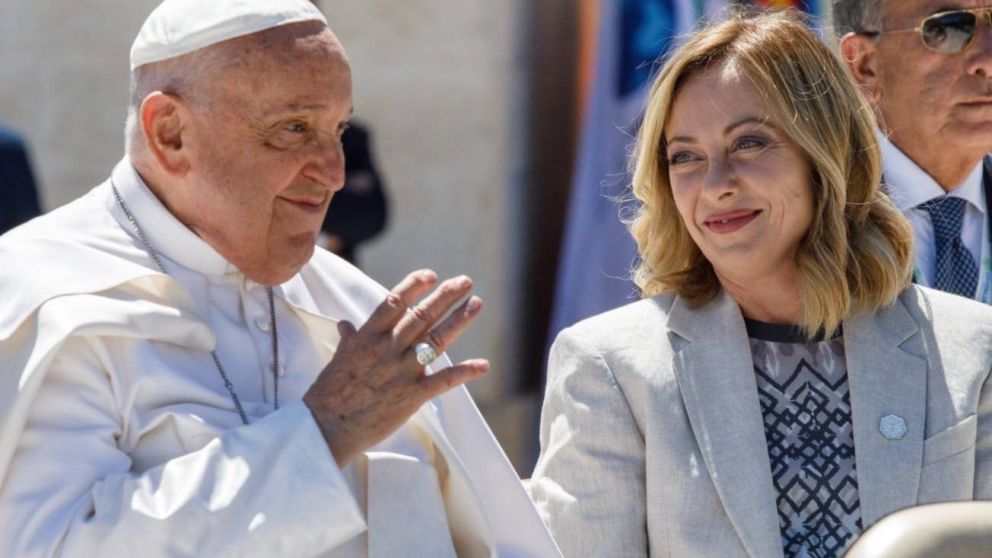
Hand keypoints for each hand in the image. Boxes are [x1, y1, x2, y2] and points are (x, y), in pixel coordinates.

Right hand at [302, 269, 488, 465]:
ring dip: (459, 320)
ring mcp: (401, 371)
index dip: (414, 286)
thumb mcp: (338, 359)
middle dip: (445, 296)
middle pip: (421, 315)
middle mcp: (386, 349)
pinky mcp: (411, 395)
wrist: (326, 427)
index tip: (431, 275)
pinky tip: (483, 365)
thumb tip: (345, 323)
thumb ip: (349, 339)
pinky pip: (444, 380)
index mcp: (367, 337)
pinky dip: (465, 372)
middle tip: (466, 281)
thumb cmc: (329, 394)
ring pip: (436, 340)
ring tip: (477, 303)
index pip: (394, 302)